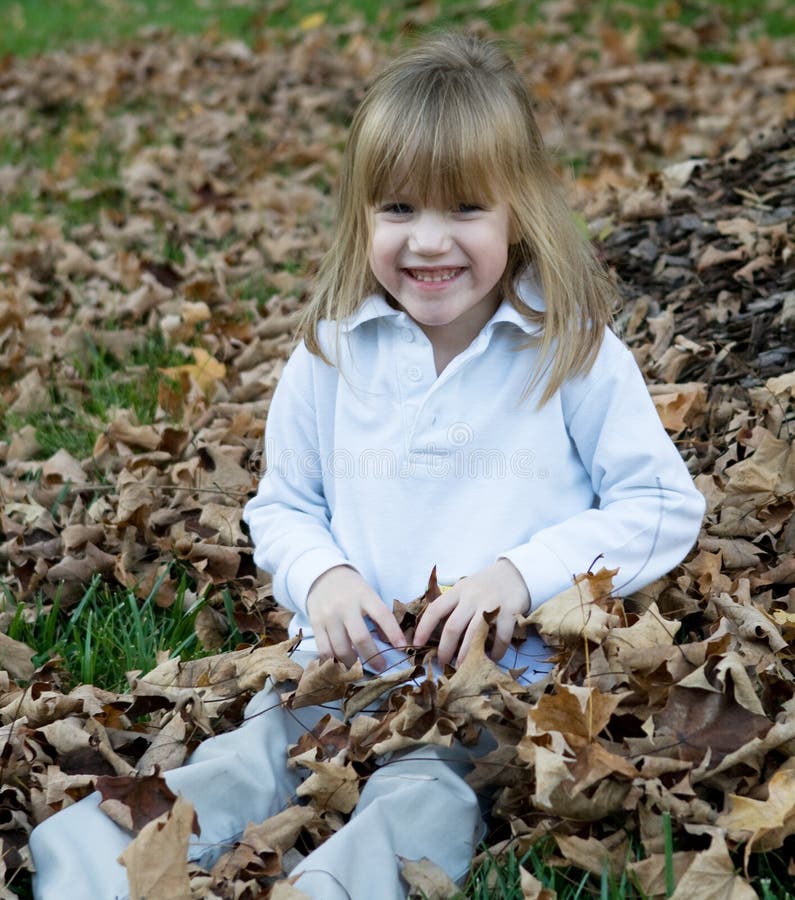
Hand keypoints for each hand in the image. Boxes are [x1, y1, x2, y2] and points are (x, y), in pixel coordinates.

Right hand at [306, 566, 405, 670]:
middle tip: (381, 668)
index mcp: (363, 595)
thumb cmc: (352, 589)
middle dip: (373, 657)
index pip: (382, 615)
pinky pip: (324, 650)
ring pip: (341, 648)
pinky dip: (334, 662)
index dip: (393, 633)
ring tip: (361, 669)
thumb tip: (389, 643)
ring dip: (353, 664)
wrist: (323, 576)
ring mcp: (328, 616)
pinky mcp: (315, 624)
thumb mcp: (368, 594)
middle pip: (360, 637)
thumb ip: (378, 615)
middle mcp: (345, 606)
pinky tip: (342, 666)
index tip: (403, 648)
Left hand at [413, 559, 529, 666]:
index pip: (435, 610)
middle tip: (442, 664)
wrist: (514, 573)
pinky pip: (501, 637)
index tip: (416, 645)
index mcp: (458, 591)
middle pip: (453, 627)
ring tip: (462, 668)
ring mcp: (491, 604)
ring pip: (475, 634)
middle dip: (445, 649)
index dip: (423, 629)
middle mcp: (472, 597)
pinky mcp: (510, 611)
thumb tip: (434, 635)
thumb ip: (452, 606)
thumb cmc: (484, 586)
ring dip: (466, 655)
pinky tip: (491, 658)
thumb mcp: (465, 589)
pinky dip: (496, 652)